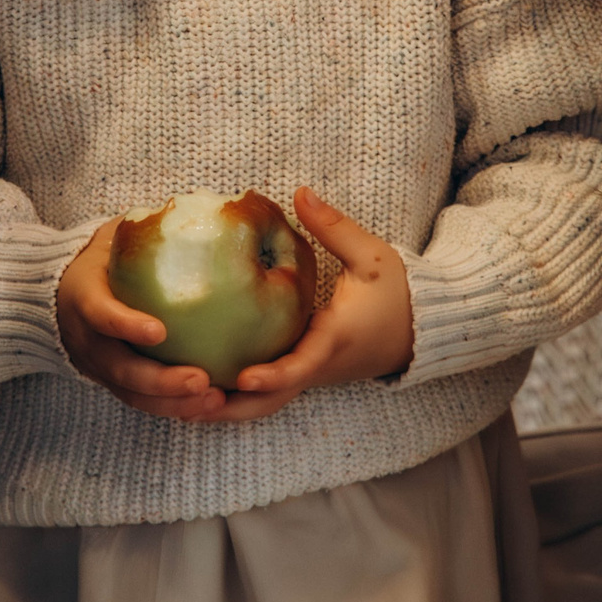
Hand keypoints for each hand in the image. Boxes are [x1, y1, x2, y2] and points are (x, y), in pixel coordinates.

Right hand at [56, 219, 227, 420]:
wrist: (56, 292)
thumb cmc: (99, 257)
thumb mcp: (113, 235)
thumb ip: (147, 226)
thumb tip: (205, 203)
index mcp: (82, 296)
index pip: (100, 314)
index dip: (126, 324)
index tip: (159, 330)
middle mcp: (87, 339)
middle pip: (121, 369)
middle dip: (161, 381)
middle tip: (202, 379)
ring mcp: (99, 365)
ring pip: (133, 394)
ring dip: (173, 403)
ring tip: (214, 400)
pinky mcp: (114, 381)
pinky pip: (142, 401)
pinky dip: (172, 407)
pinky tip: (208, 404)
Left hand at [202, 187, 414, 424]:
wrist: (421, 328)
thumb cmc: (397, 291)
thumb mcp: (371, 255)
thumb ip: (334, 226)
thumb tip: (299, 192)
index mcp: (334, 339)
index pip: (300, 366)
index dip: (271, 376)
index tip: (241, 377)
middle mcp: (319, 366)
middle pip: (271, 401)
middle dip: (231, 409)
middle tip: (187, 402)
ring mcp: (312, 375)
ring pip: (266, 404)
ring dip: (228, 408)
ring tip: (180, 401)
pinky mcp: (306, 374)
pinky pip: (269, 393)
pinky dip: (238, 398)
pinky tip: (199, 385)